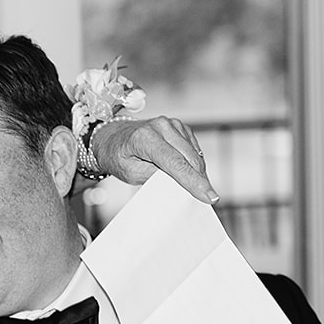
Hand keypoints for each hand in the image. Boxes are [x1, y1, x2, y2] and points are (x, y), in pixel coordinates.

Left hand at [90, 115, 218, 204]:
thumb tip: (179, 183)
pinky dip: (193, 162)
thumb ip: (154, 176)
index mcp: (145, 138)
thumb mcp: (130, 173)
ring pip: (195, 154)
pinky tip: (187, 171)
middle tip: (206, 199)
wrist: (113, 137)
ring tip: (193, 186)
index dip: (194, 182)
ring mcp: (172, 124)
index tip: (210, 197)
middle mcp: (161, 126)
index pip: (175, 163)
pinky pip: (193, 148)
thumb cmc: (118, 156)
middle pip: (190, 159)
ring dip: (197, 172)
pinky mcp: (179, 127)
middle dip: (199, 180)